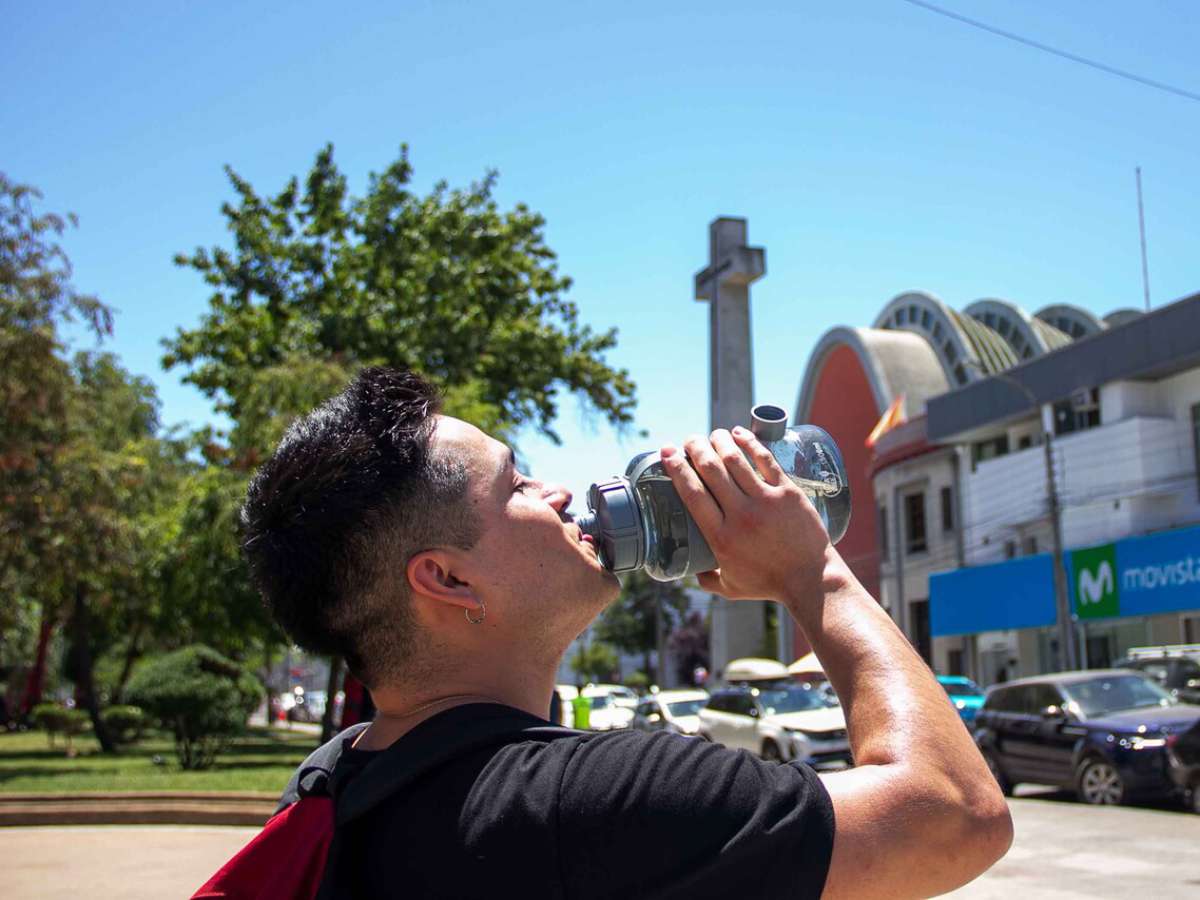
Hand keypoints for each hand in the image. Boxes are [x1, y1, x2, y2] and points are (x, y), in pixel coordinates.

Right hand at [659, 427, 832, 601]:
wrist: (811, 580)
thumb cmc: (770, 584)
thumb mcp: (730, 587)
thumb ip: (708, 579)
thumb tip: (694, 570)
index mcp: (720, 537)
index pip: (692, 493)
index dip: (676, 468)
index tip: (667, 452)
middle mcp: (740, 515)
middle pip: (711, 470)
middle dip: (696, 448)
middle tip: (689, 439)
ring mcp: (766, 501)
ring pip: (736, 461)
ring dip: (720, 441)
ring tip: (714, 434)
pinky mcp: (788, 493)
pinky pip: (766, 460)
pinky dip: (750, 443)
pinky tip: (740, 433)